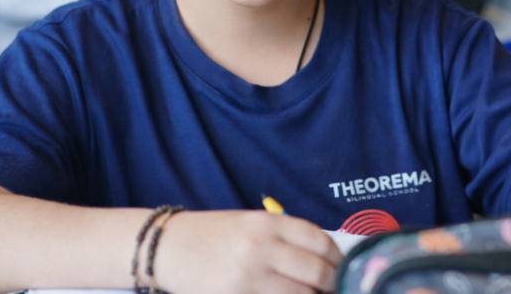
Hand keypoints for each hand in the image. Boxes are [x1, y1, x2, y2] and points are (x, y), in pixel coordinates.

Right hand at [154, 210, 342, 293]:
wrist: (168, 247)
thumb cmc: (214, 236)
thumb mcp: (252, 224)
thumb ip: (287, 238)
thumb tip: (327, 260)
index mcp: (269, 224)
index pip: (321, 241)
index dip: (339, 260)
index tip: (342, 269)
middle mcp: (260, 248)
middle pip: (317, 273)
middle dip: (332, 286)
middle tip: (334, 290)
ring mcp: (247, 277)